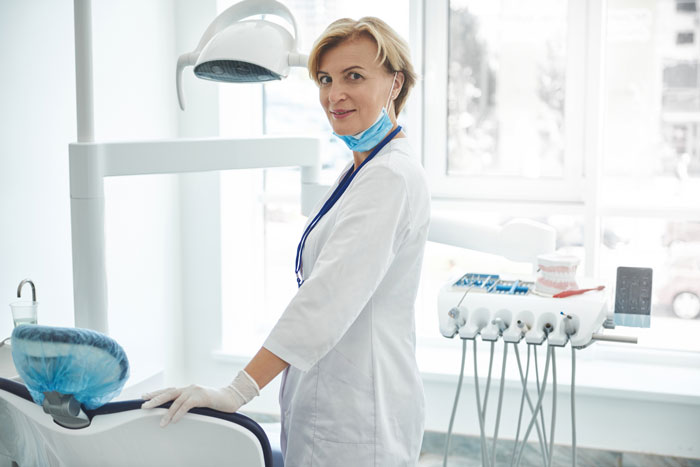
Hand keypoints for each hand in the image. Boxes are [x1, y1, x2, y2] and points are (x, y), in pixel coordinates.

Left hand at [141, 370, 259, 426]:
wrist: (231, 398)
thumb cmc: (216, 402)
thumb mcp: (199, 402)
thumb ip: (188, 403)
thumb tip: (175, 411)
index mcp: (188, 389)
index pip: (169, 390)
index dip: (156, 393)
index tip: (144, 397)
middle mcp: (190, 387)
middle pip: (169, 392)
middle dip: (155, 399)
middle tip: (144, 406)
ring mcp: (196, 391)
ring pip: (177, 400)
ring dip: (167, 412)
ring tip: (161, 423)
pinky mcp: (202, 397)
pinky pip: (187, 405)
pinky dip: (179, 413)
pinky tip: (174, 420)